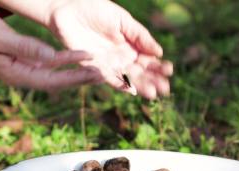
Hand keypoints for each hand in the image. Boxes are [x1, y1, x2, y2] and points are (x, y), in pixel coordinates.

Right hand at [0, 0, 99, 90]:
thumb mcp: (0, 37)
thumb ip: (26, 48)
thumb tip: (50, 58)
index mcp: (15, 74)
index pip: (51, 78)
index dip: (74, 73)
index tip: (94, 68)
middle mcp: (22, 76)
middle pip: (58, 81)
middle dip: (82, 78)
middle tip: (108, 75)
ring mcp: (23, 70)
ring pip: (57, 76)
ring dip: (78, 74)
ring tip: (102, 71)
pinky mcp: (25, 61)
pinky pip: (51, 66)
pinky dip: (68, 64)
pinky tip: (83, 61)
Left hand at [45, 0, 172, 98]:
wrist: (68, 8)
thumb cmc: (96, 10)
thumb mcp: (123, 20)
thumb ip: (140, 36)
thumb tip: (159, 52)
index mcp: (131, 46)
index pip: (148, 60)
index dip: (159, 67)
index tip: (169, 71)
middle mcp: (121, 58)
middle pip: (140, 73)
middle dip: (153, 81)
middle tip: (165, 89)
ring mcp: (108, 64)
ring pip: (127, 78)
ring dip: (140, 86)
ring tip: (152, 94)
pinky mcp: (92, 67)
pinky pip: (107, 77)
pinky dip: (118, 83)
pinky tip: (130, 90)